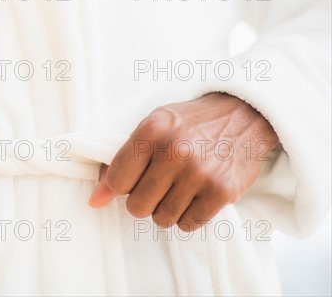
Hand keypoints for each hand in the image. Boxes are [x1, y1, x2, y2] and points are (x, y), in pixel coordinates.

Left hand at [89, 93, 278, 230]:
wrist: (244, 116)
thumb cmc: (190, 123)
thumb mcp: (152, 127)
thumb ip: (120, 162)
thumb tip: (95, 200)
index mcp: (151, 131)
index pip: (117, 181)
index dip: (123, 186)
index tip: (135, 179)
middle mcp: (174, 152)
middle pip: (137, 207)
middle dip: (144, 200)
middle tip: (159, 184)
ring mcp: (200, 173)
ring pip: (162, 219)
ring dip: (167, 209)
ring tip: (179, 187)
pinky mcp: (222, 192)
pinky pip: (189, 224)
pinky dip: (189, 215)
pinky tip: (196, 194)